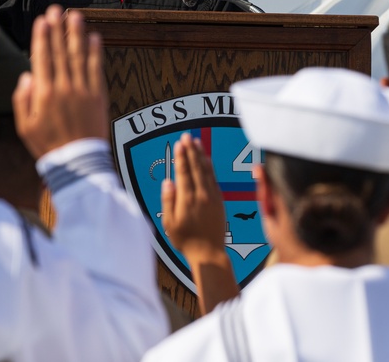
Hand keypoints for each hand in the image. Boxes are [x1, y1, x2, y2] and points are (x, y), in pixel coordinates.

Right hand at [13, 6, 109, 157]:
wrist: (78, 162)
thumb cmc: (48, 146)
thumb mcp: (25, 126)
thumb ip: (23, 99)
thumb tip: (27, 75)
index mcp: (44, 94)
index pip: (42, 58)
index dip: (42, 37)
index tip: (42, 20)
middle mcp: (64, 88)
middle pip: (60, 52)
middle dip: (58, 28)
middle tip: (57, 9)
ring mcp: (83, 90)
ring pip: (79, 56)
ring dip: (76, 34)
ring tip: (75, 16)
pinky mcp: (98, 96)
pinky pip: (97, 69)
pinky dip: (96, 52)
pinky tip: (94, 37)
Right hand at [161, 133, 237, 312]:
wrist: (209, 253)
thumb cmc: (185, 240)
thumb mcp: (170, 224)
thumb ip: (168, 201)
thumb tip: (168, 181)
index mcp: (187, 200)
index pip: (184, 173)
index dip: (181, 157)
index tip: (179, 143)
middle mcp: (201, 195)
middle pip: (196, 167)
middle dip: (190, 150)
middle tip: (186, 136)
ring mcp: (212, 197)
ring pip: (206, 170)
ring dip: (200, 155)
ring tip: (195, 141)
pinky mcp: (219, 200)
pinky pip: (214, 178)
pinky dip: (209, 166)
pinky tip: (206, 158)